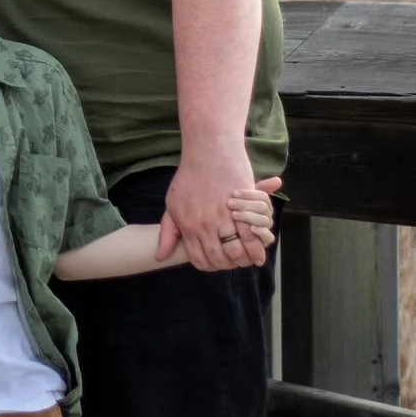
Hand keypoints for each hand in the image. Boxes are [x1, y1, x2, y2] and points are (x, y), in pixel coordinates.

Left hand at [160, 146, 264, 270]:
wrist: (208, 150)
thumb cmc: (188, 177)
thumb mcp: (172, 204)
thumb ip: (168, 232)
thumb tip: (160, 257)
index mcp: (188, 226)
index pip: (200, 260)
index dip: (210, 266)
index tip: (216, 263)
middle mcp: (205, 225)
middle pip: (219, 259)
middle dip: (227, 264)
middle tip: (234, 262)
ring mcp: (222, 217)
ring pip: (236, 251)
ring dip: (243, 257)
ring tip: (246, 256)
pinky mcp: (240, 207)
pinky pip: (250, 235)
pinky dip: (254, 244)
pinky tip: (255, 244)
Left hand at [223, 179, 283, 259]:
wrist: (225, 239)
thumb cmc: (231, 215)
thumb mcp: (238, 201)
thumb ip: (251, 188)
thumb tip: (278, 180)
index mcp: (262, 205)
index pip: (263, 196)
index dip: (249, 194)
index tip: (234, 193)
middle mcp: (266, 217)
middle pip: (263, 207)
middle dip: (246, 205)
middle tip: (230, 203)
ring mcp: (266, 229)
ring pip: (265, 221)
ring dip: (249, 217)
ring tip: (234, 215)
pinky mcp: (264, 243)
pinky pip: (269, 237)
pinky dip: (261, 232)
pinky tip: (250, 228)